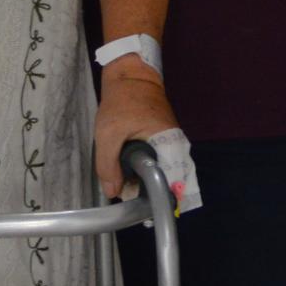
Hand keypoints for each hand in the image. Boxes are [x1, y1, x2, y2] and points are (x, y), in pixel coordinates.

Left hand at [92, 66, 176, 200]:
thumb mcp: (108, 133)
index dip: (160, 201)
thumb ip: (109, 165)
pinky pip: (157, 162)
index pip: (176, 183)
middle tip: (129, 200)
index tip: (143, 211)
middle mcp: (177, 146)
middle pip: (168, 181)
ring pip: (161, 172)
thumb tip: (113, 193)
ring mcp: (171, 143)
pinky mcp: (163, 140)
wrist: (130, 74)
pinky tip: (129, 175)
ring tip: (126, 189)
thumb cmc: (122, 101)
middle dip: (148, 193)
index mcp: (170, 144)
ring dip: (144, 182)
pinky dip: (144, 170)